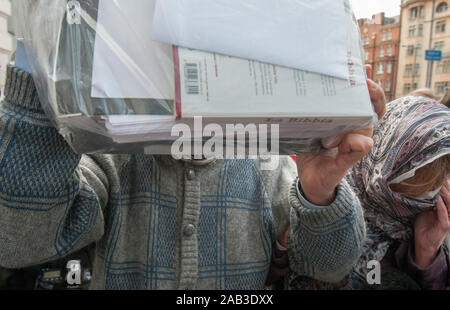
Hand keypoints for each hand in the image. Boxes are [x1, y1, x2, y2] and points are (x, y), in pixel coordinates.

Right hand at [296, 65, 385, 204]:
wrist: (310, 182)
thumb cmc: (328, 176)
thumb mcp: (339, 169)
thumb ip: (351, 156)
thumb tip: (365, 140)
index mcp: (359, 131)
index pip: (374, 108)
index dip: (374, 93)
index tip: (366, 81)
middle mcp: (348, 122)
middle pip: (356, 96)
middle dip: (354, 76)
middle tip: (347, 60)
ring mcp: (332, 121)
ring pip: (338, 97)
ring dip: (335, 80)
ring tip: (330, 61)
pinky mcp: (316, 122)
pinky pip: (319, 104)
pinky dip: (316, 91)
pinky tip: (308, 79)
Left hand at [414, 182, 449, 268]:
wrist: (422, 241)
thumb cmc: (423, 225)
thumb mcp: (424, 209)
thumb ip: (425, 200)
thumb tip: (420, 188)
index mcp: (446, 208)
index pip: (448, 194)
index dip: (444, 185)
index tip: (437, 176)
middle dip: (444, 187)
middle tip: (437, 178)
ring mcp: (449, 219)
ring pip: (449, 203)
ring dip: (443, 193)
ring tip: (437, 185)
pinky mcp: (446, 225)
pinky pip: (444, 213)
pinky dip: (440, 205)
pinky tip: (436, 199)